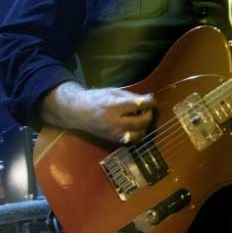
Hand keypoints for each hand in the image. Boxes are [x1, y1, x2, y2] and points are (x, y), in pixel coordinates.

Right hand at [41, 82, 155, 143]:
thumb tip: (150, 98)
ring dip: (145, 126)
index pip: (138, 105)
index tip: (152, 100)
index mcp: (114, 106)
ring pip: (138, 134)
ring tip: (142, 117)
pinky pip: (131, 140)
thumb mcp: (113, 91)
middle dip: (149, 115)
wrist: (79, 112)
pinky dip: (137, 133)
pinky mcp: (113, 140)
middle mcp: (115, 122)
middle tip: (149, 109)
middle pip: (141, 121)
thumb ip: (131, 96)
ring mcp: (114, 133)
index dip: (149, 102)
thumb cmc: (97, 98)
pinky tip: (136, 126)